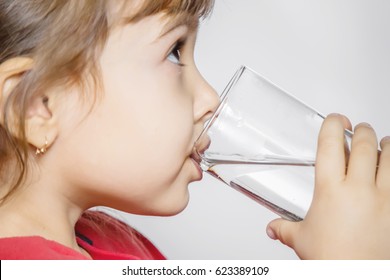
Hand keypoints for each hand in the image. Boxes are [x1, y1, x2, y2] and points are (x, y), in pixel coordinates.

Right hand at [266, 114, 389, 258]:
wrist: (355, 276)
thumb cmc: (331, 259)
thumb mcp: (301, 239)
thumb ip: (284, 228)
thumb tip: (272, 228)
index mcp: (329, 190)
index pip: (330, 144)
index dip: (332, 124)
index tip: (335, 119)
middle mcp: (357, 188)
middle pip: (363, 144)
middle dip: (361, 131)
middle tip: (358, 129)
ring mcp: (382, 197)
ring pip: (389, 157)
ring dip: (385, 145)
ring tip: (382, 142)